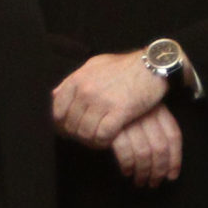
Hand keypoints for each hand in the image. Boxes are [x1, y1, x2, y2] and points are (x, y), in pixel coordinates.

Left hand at [53, 51, 167, 146]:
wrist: (152, 65)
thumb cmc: (125, 66)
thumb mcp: (95, 65)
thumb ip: (74, 79)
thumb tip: (55, 94)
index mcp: (78, 80)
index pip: (59, 111)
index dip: (63, 126)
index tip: (72, 131)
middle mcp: (86, 91)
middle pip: (72, 125)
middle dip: (79, 135)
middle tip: (89, 137)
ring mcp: (101, 101)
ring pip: (86, 133)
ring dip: (92, 140)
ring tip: (100, 139)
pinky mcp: (119, 111)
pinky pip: (102, 136)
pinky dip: (103, 142)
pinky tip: (109, 139)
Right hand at [110, 106, 183, 187]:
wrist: (94, 97)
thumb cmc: (119, 110)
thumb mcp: (142, 112)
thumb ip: (155, 128)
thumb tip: (167, 163)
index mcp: (158, 109)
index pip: (174, 137)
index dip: (175, 160)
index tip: (172, 176)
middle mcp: (146, 114)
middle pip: (160, 148)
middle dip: (158, 171)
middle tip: (154, 183)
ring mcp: (130, 121)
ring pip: (144, 153)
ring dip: (143, 172)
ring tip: (140, 181)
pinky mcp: (114, 128)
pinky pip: (126, 152)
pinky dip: (128, 165)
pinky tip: (127, 171)